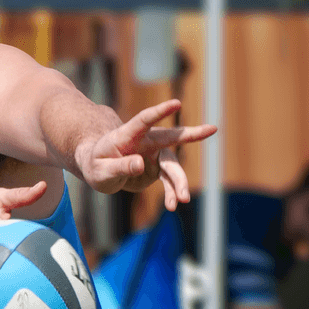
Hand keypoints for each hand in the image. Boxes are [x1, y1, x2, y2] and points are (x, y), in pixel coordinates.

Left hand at [77, 99, 216, 210]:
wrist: (99, 170)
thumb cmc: (96, 165)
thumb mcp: (100, 171)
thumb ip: (119, 167)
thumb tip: (140, 163)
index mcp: (127, 135)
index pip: (144, 120)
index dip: (160, 111)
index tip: (177, 103)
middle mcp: (145, 142)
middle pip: (170, 137)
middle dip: (191, 134)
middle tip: (212, 129)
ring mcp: (153, 155)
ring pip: (172, 166)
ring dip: (179, 182)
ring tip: (182, 199)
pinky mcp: (157, 169)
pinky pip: (169, 180)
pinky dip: (172, 192)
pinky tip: (173, 204)